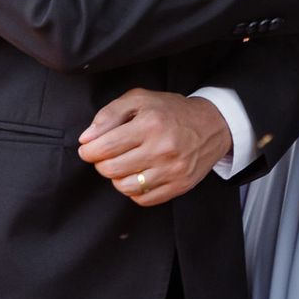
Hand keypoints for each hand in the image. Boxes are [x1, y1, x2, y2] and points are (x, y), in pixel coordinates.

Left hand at [77, 89, 230, 207]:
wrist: (212, 125)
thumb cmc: (171, 110)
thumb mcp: (139, 99)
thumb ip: (109, 114)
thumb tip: (86, 139)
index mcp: (150, 124)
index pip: (105, 147)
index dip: (89, 151)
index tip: (88, 149)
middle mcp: (162, 149)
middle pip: (111, 169)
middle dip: (101, 163)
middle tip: (105, 155)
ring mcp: (172, 170)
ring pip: (125, 187)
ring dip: (116, 178)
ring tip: (122, 164)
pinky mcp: (179, 186)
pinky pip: (142, 199)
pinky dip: (134, 190)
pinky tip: (138, 174)